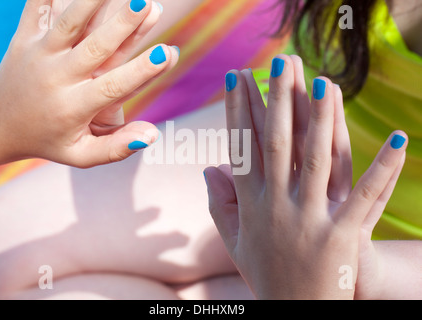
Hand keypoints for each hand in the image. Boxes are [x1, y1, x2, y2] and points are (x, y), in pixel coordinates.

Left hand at [0, 0, 178, 170]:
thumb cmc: (47, 140)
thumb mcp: (80, 155)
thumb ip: (115, 149)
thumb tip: (152, 135)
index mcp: (73, 108)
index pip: (113, 87)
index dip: (141, 71)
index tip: (167, 53)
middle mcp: (56, 78)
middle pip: (95, 48)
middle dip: (123, 25)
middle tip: (148, 4)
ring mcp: (38, 54)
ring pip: (69, 22)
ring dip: (93, 2)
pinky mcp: (23, 37)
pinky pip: (37, 8)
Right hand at [204, 55, 406, 298]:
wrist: (295, 316)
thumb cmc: (265, 274)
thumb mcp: (235, 240)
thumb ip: (219, 202)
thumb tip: (209, 166)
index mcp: (251, 206)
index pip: (242, 148)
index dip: (238, 112)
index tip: (237, 79)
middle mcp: (277, 207)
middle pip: (277, 145)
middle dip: (277, 100)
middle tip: (279, 63)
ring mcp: (310, 220)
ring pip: (317, 161)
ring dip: (321, 119)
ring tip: (324, 82)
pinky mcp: (343, 236)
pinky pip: (367, 196)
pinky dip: (384, 168)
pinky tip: (398, 139)